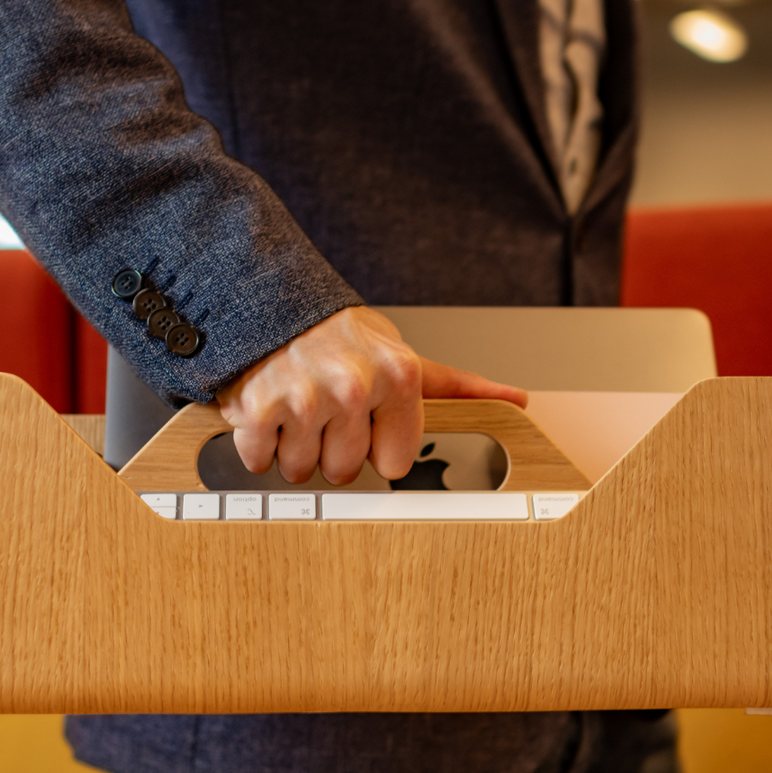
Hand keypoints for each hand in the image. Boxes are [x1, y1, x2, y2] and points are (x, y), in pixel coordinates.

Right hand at [215, 306, 527, 484]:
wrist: (268, 300)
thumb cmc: (338, 336)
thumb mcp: (401, 355)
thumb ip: (453, 386)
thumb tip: (515, 399)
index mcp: (399, 376)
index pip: (395, 464)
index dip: (374, 446)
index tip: (362, 420)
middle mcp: (354, 387)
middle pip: (346, 472)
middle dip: (329, 447)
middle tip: (322, 410)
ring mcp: (304, 399)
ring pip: (302, 470)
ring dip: (292, 446)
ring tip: (294, 406)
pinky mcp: (258, 409)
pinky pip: (260, 461)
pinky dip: (256, 443)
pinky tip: (267, 409)